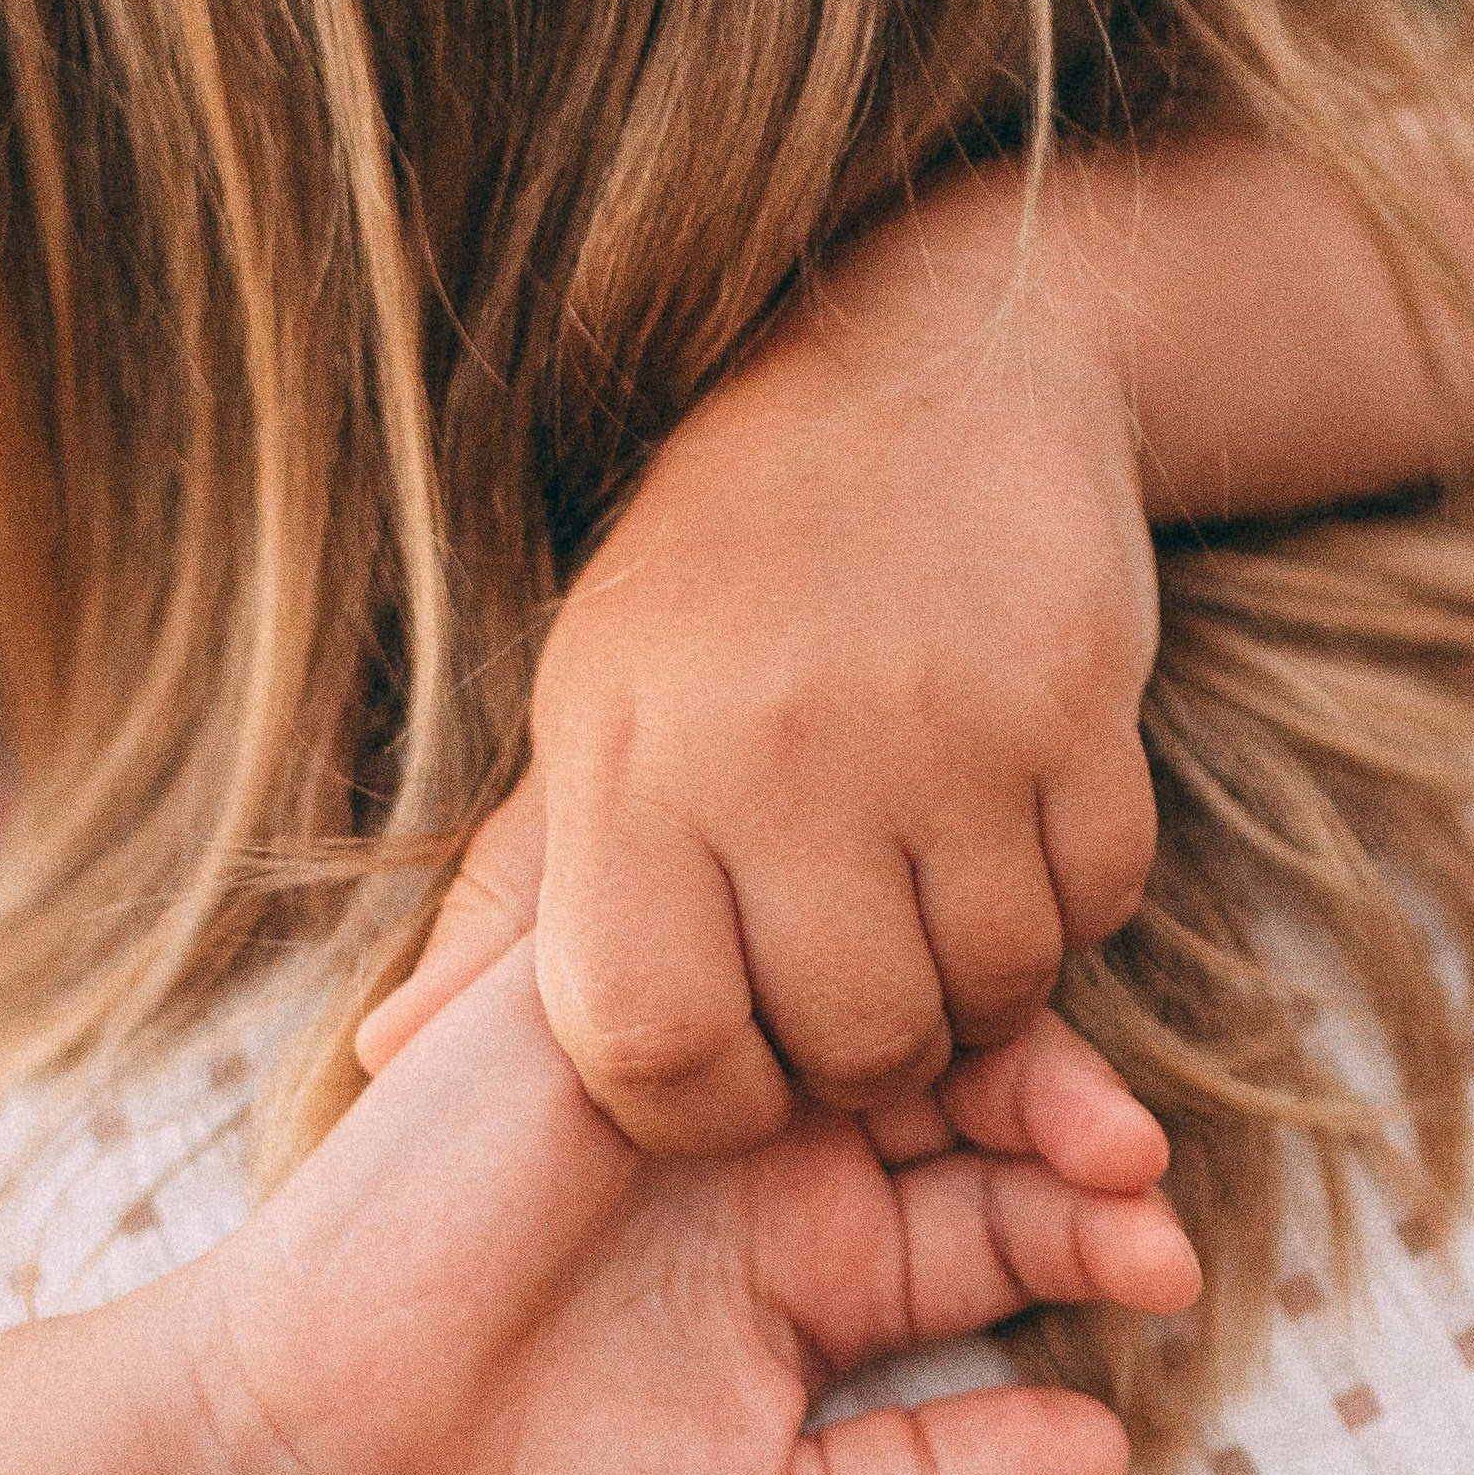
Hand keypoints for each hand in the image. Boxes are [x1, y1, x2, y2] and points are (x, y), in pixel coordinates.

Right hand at [192, 949, 1197, 1474]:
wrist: (320, 1470)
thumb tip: (1116, 1447)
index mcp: (828, 1269)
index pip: (1004, 1211)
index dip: (1099, 1229)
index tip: (1170, 1273)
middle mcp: (781, 1154)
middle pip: (975, 1087)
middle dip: (1075, 1127)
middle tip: (1137, 1175)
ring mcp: (701, 1067)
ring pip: (886, 994)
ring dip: (996, 1040)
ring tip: (1078, 1119)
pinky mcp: (604, 1000)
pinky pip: (736, 933)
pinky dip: (833, 943)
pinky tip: (919, 995)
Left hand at [364, 161, 1161, 1152]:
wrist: (923, 369)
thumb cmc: (721, 584)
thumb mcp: (589, 711)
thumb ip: (510, 902)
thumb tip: (380, 1061)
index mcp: (627, 761)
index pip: (653, 1044)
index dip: (697, 1105)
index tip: (730, 1066)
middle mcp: (776, 750)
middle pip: (849, 1045)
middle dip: (858, 1059)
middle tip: (852, 985)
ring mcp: (938, 727)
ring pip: (990, 992)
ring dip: (974, 985)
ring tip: (930, 900)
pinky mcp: (1077, 703)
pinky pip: (1093, 906)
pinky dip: (1063, 903)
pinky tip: (1010, 829)